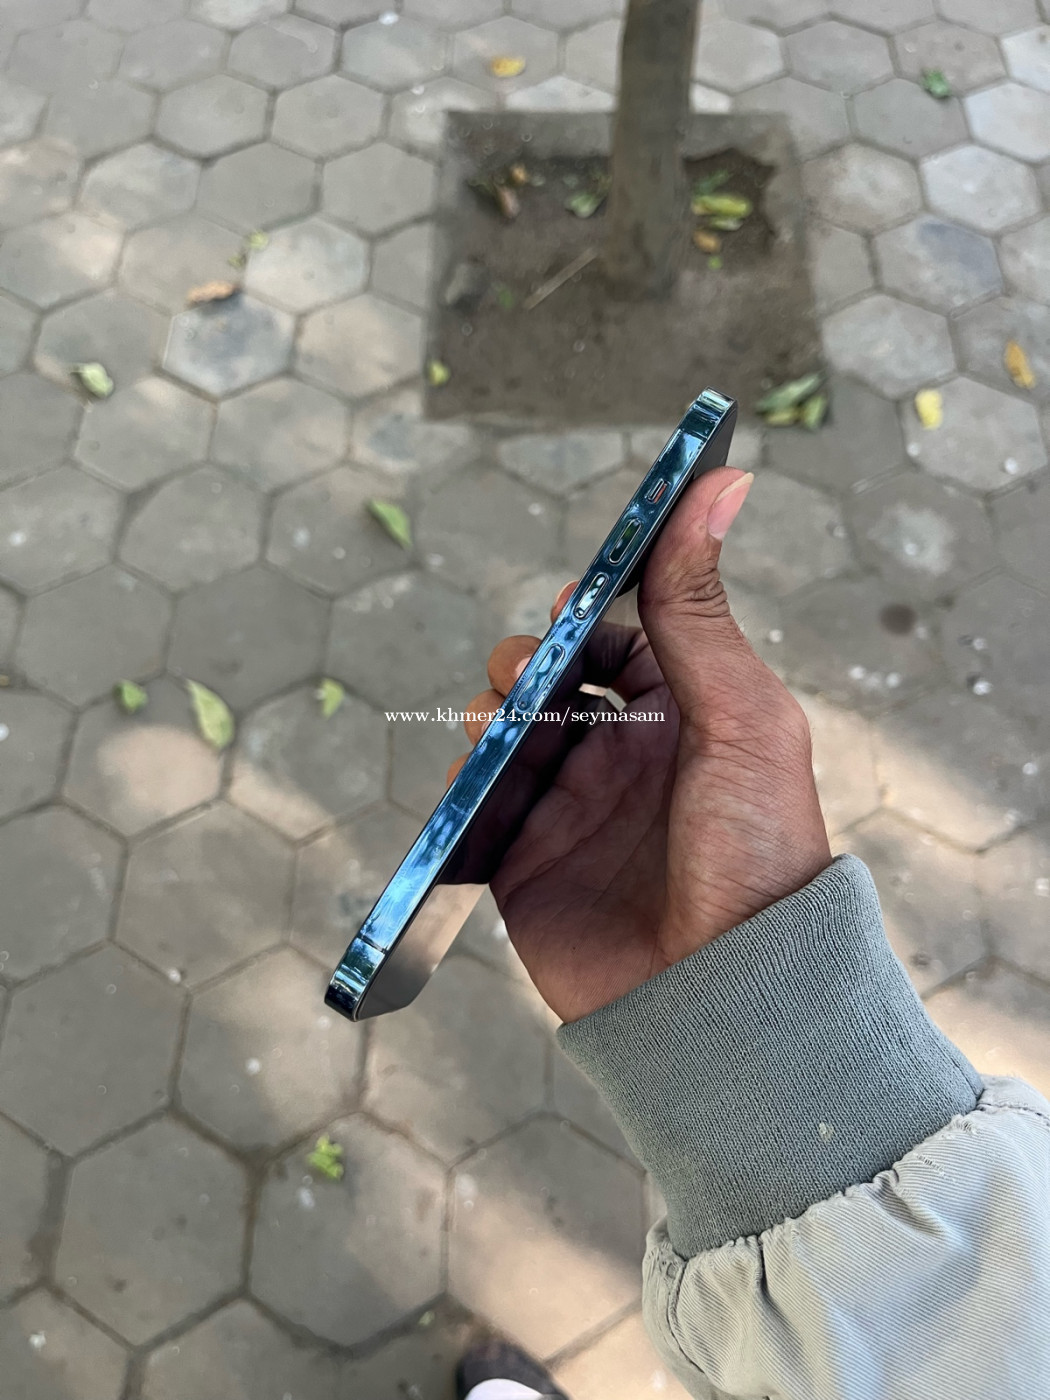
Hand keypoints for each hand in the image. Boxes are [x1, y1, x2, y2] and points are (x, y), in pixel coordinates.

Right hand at [451, 467, 831, 1022]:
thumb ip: (700, 607)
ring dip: (491, 715)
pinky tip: (476, 776)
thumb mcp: (738, 713)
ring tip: (498, 727)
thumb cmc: (753, 850)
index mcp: (683, 715)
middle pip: (552, 678)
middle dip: (528, 661)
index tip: (565, 600)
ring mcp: (571, 809)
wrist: (722, 997)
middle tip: (526, 674)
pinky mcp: (524, 863)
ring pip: (505, 733)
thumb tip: (719, 482)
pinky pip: (476, 803)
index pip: (624, 637)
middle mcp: (624, 757)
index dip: (590, 612)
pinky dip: (466, 780)